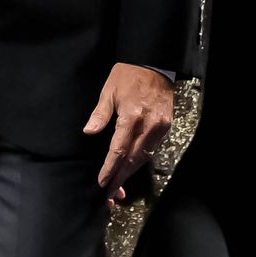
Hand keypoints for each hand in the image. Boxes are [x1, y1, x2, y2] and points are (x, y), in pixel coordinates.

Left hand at [83, 63, 173, 200]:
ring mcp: (160, 126)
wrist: (155, 64)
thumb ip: (100, 114)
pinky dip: (141, 159)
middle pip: (133, 159)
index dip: (110, 169)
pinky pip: (152, 148)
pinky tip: (132, 167)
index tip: (102, 182)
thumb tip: (89, 131)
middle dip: (121, 177)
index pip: (119, 150)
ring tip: (119, 185)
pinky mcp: (166, 125)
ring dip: (131, 172)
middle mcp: (148, 125)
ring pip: (144, 156)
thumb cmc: (128, 75)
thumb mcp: (109, 91)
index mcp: (131, 116)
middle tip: (110, 193)